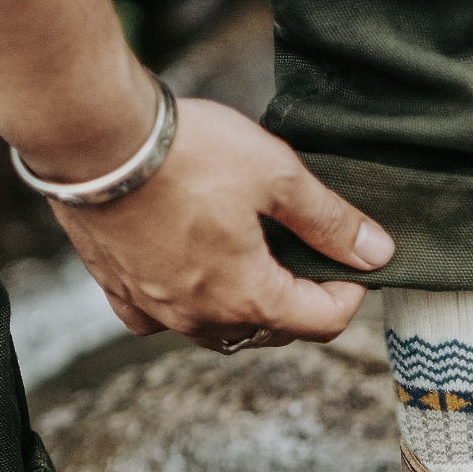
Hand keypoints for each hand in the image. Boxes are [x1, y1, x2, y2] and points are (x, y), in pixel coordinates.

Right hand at [46, 96, 393, 347]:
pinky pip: (157, 318)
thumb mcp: (277, 175)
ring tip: (256, 260)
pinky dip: (182, 305)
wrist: (95, 140)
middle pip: (271, 331)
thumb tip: (377, 253)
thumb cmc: (186, 153)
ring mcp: (155, 308)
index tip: (352, 259)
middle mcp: (200, 318)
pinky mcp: (118, 288)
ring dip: (246, 306)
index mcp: (248, 297)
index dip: (350, 292)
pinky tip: (188, 273)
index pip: (323, 322)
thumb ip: (329, 221)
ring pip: (216, 331)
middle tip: (308, 253)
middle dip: (300, 300)